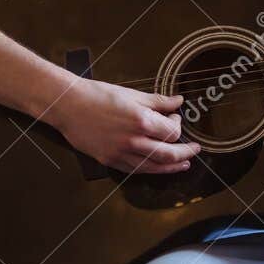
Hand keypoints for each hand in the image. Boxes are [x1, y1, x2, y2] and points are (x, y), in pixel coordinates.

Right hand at [53, 79, 200, 173]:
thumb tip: (178, 102)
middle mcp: (133, 140)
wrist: (68, 105)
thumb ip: (158, 101)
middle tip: (195, 150)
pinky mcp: (110, 161)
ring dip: (172, 167)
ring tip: (184, 164)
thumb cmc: (98, 95)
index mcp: (141, 121)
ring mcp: (121, 153)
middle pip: (169, 154)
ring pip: (154, 167)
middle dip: (186, 153)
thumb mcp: (132, 94)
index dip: (178, 125)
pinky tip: (159, 167)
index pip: (172, 132)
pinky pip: (136, 170)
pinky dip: (151, 169)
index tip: (175, 118)